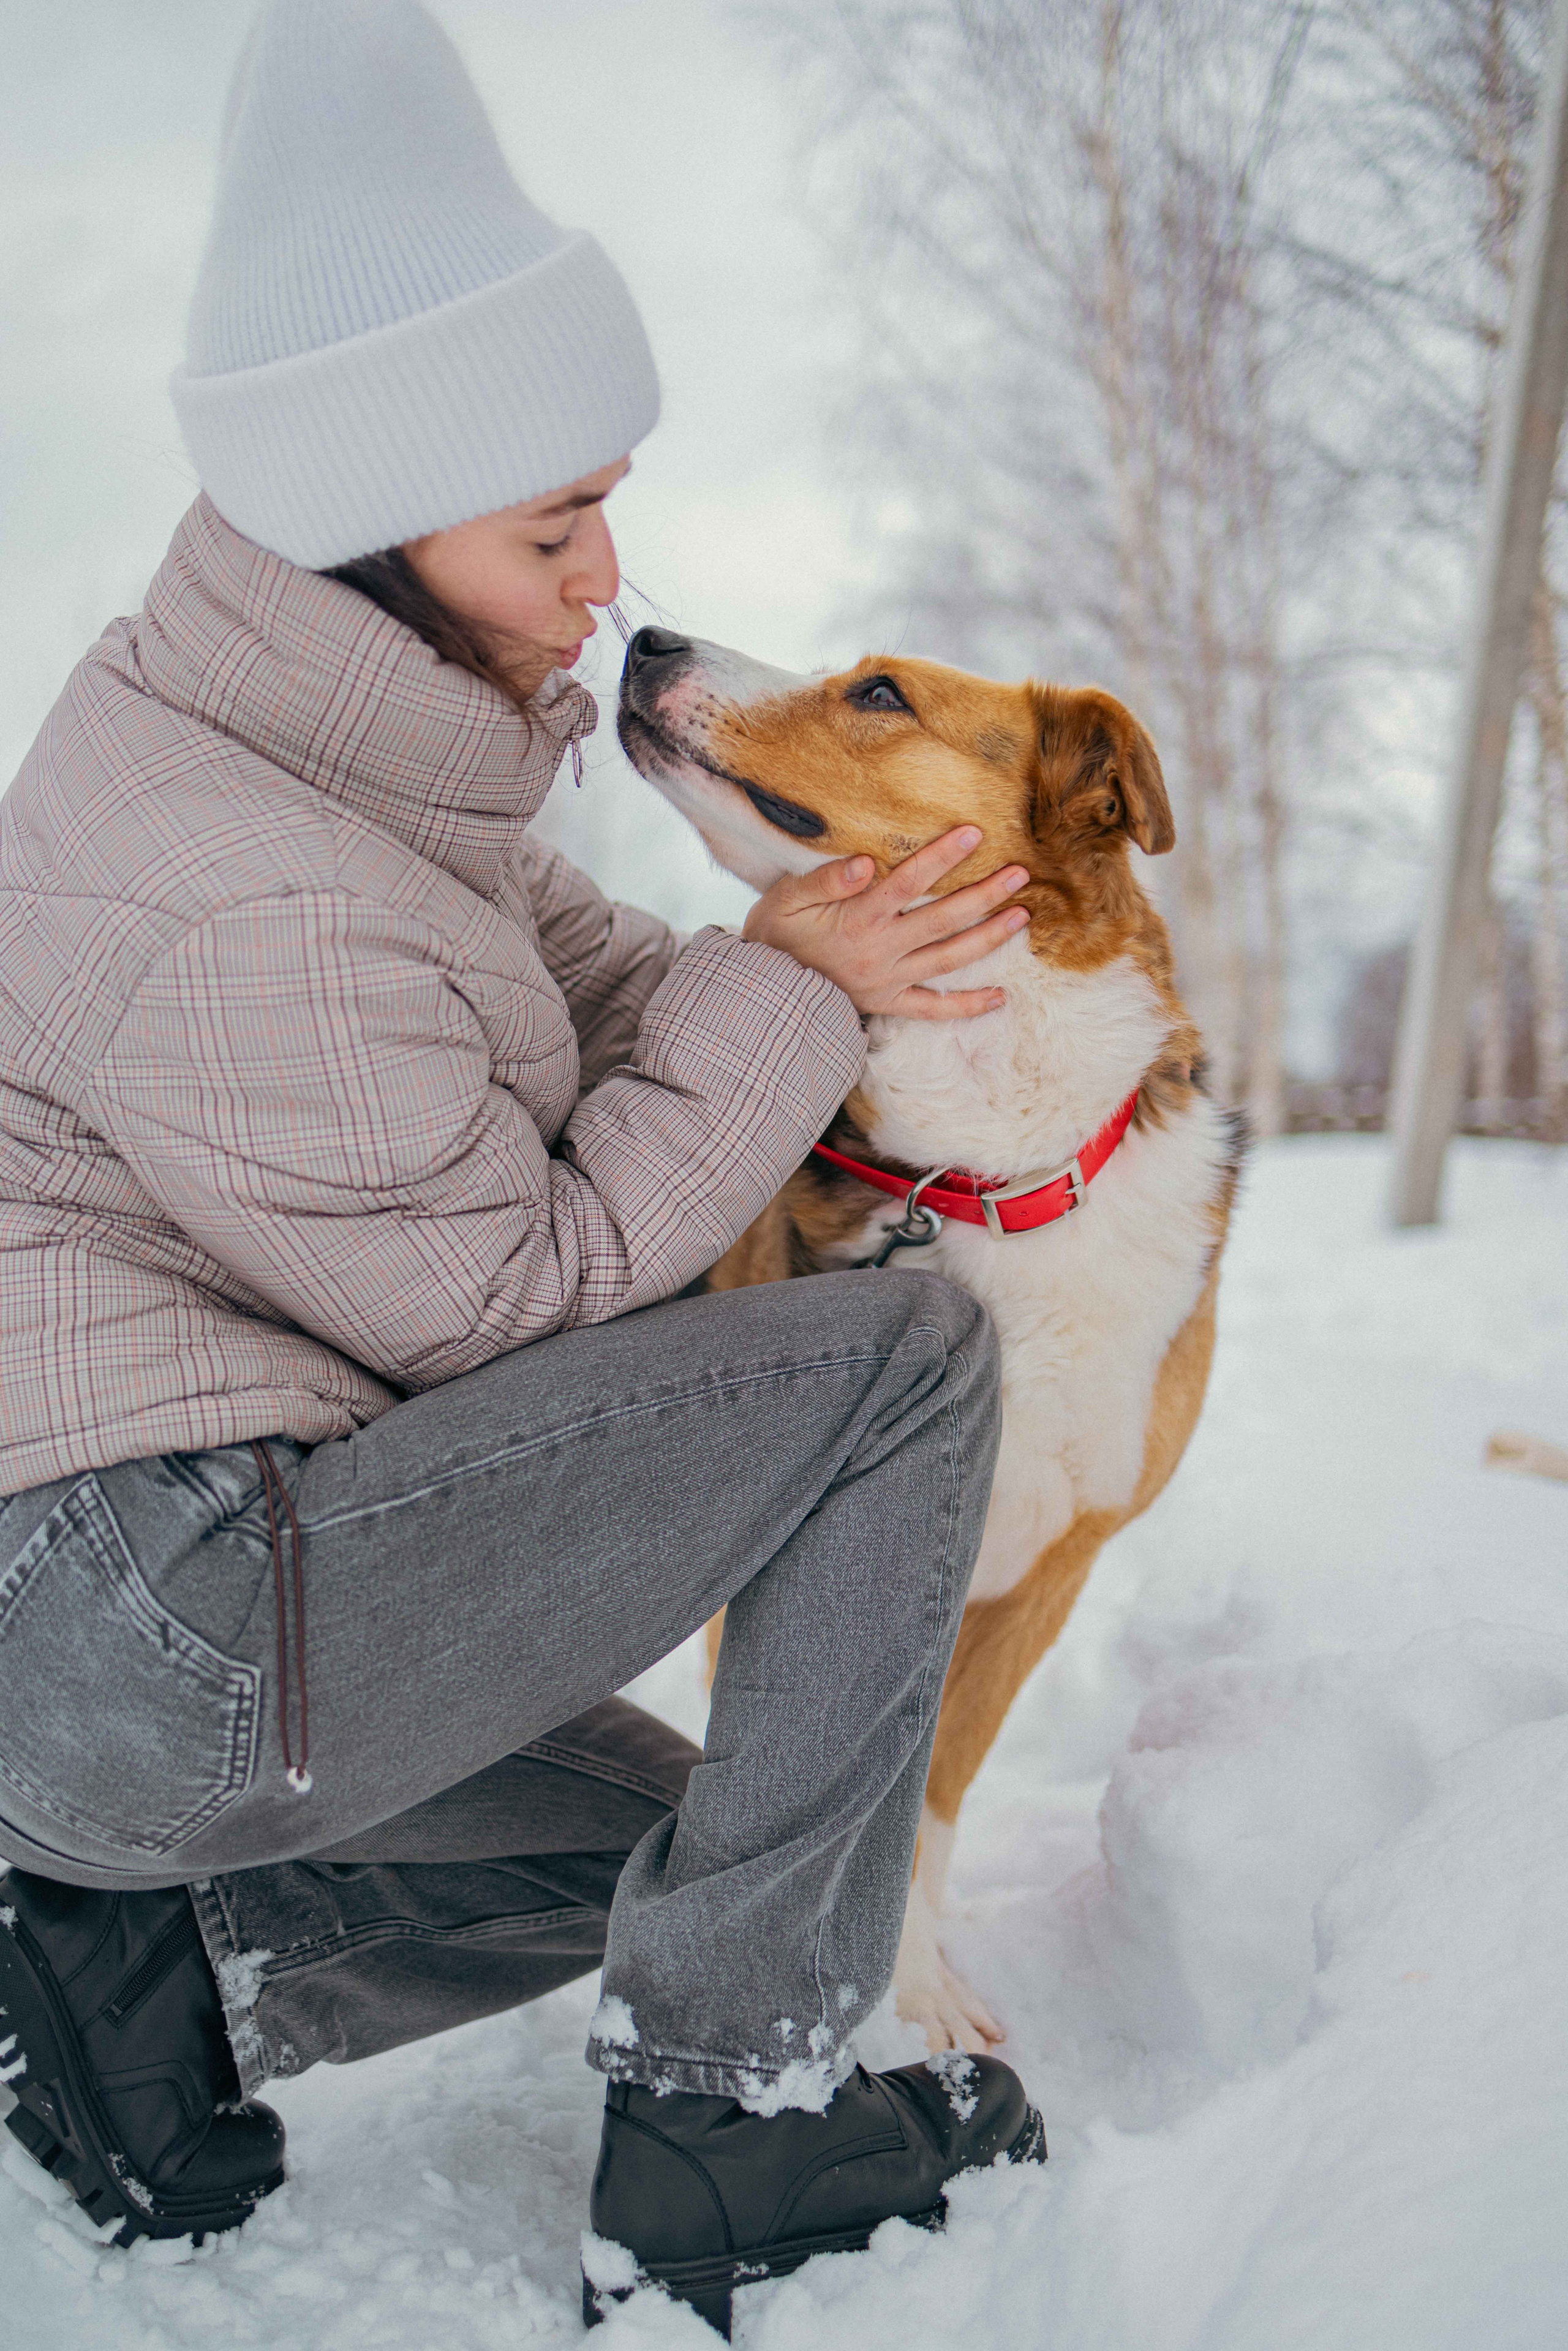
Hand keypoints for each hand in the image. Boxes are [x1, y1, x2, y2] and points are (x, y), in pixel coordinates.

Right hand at [741, 827, 1030, 1019]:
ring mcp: (887, 980)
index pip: (909, 882)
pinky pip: (932, 1009)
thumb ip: (826, 879)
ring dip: (988, 939)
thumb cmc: (775, 934)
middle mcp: (879, 951)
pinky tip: (999, 997)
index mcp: (858, 919)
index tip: (975, 833)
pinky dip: (966, 1006)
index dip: (943, 857)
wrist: (760, 987)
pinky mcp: (887, 1003)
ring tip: (1022, 917)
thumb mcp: (786, 898)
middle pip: (942, 920)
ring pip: (948, 960)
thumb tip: (864, 862)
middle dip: (984, 896)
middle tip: (1020, 874)